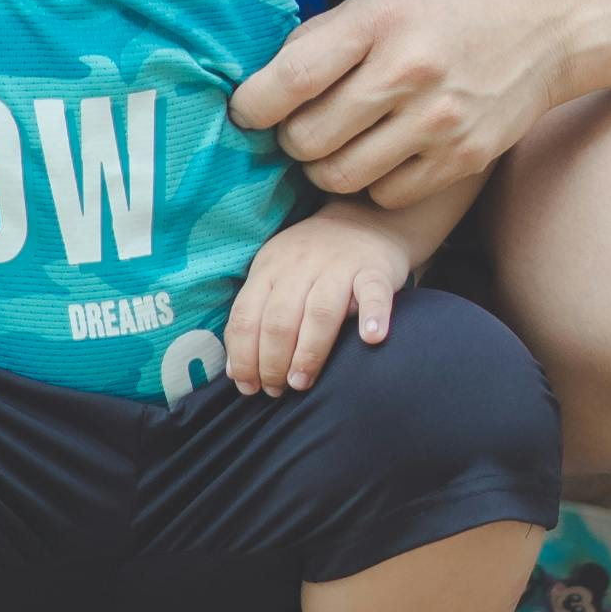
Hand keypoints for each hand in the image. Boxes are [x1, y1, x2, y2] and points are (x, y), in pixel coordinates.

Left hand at [223, 205, 418, 397]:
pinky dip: (375, 316)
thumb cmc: (314, 263)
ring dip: (308, 352)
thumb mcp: (276, 277)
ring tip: (301, 382)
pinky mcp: (375, 269)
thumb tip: (235, 372)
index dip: (244, 356)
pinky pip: (374, 293)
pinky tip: (372, 339)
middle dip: (272, 362)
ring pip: (320, 312)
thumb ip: (256, 317)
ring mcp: (339, 265)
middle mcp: (300, 264)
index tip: (248, 387)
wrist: (366, 220)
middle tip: (276, 391)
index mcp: (269, 267)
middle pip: (279, 319)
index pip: (247, 316)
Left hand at [226, 0, 573, 206]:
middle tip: (302, 127)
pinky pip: (385, 196)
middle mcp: (410, 71)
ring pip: (340, 178)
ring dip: (325, 169)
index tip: (249, 109)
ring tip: (339, 144)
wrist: (545, 30)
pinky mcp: (462, 159)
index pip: (292, 78)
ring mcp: (439, 121)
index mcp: (381, 20)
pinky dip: (373, 184)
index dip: (254, 104)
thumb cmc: (450, 9)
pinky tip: (384, 155)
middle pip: (308, 139)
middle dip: (291, 140)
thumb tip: (262, 80)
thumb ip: (326, 34)